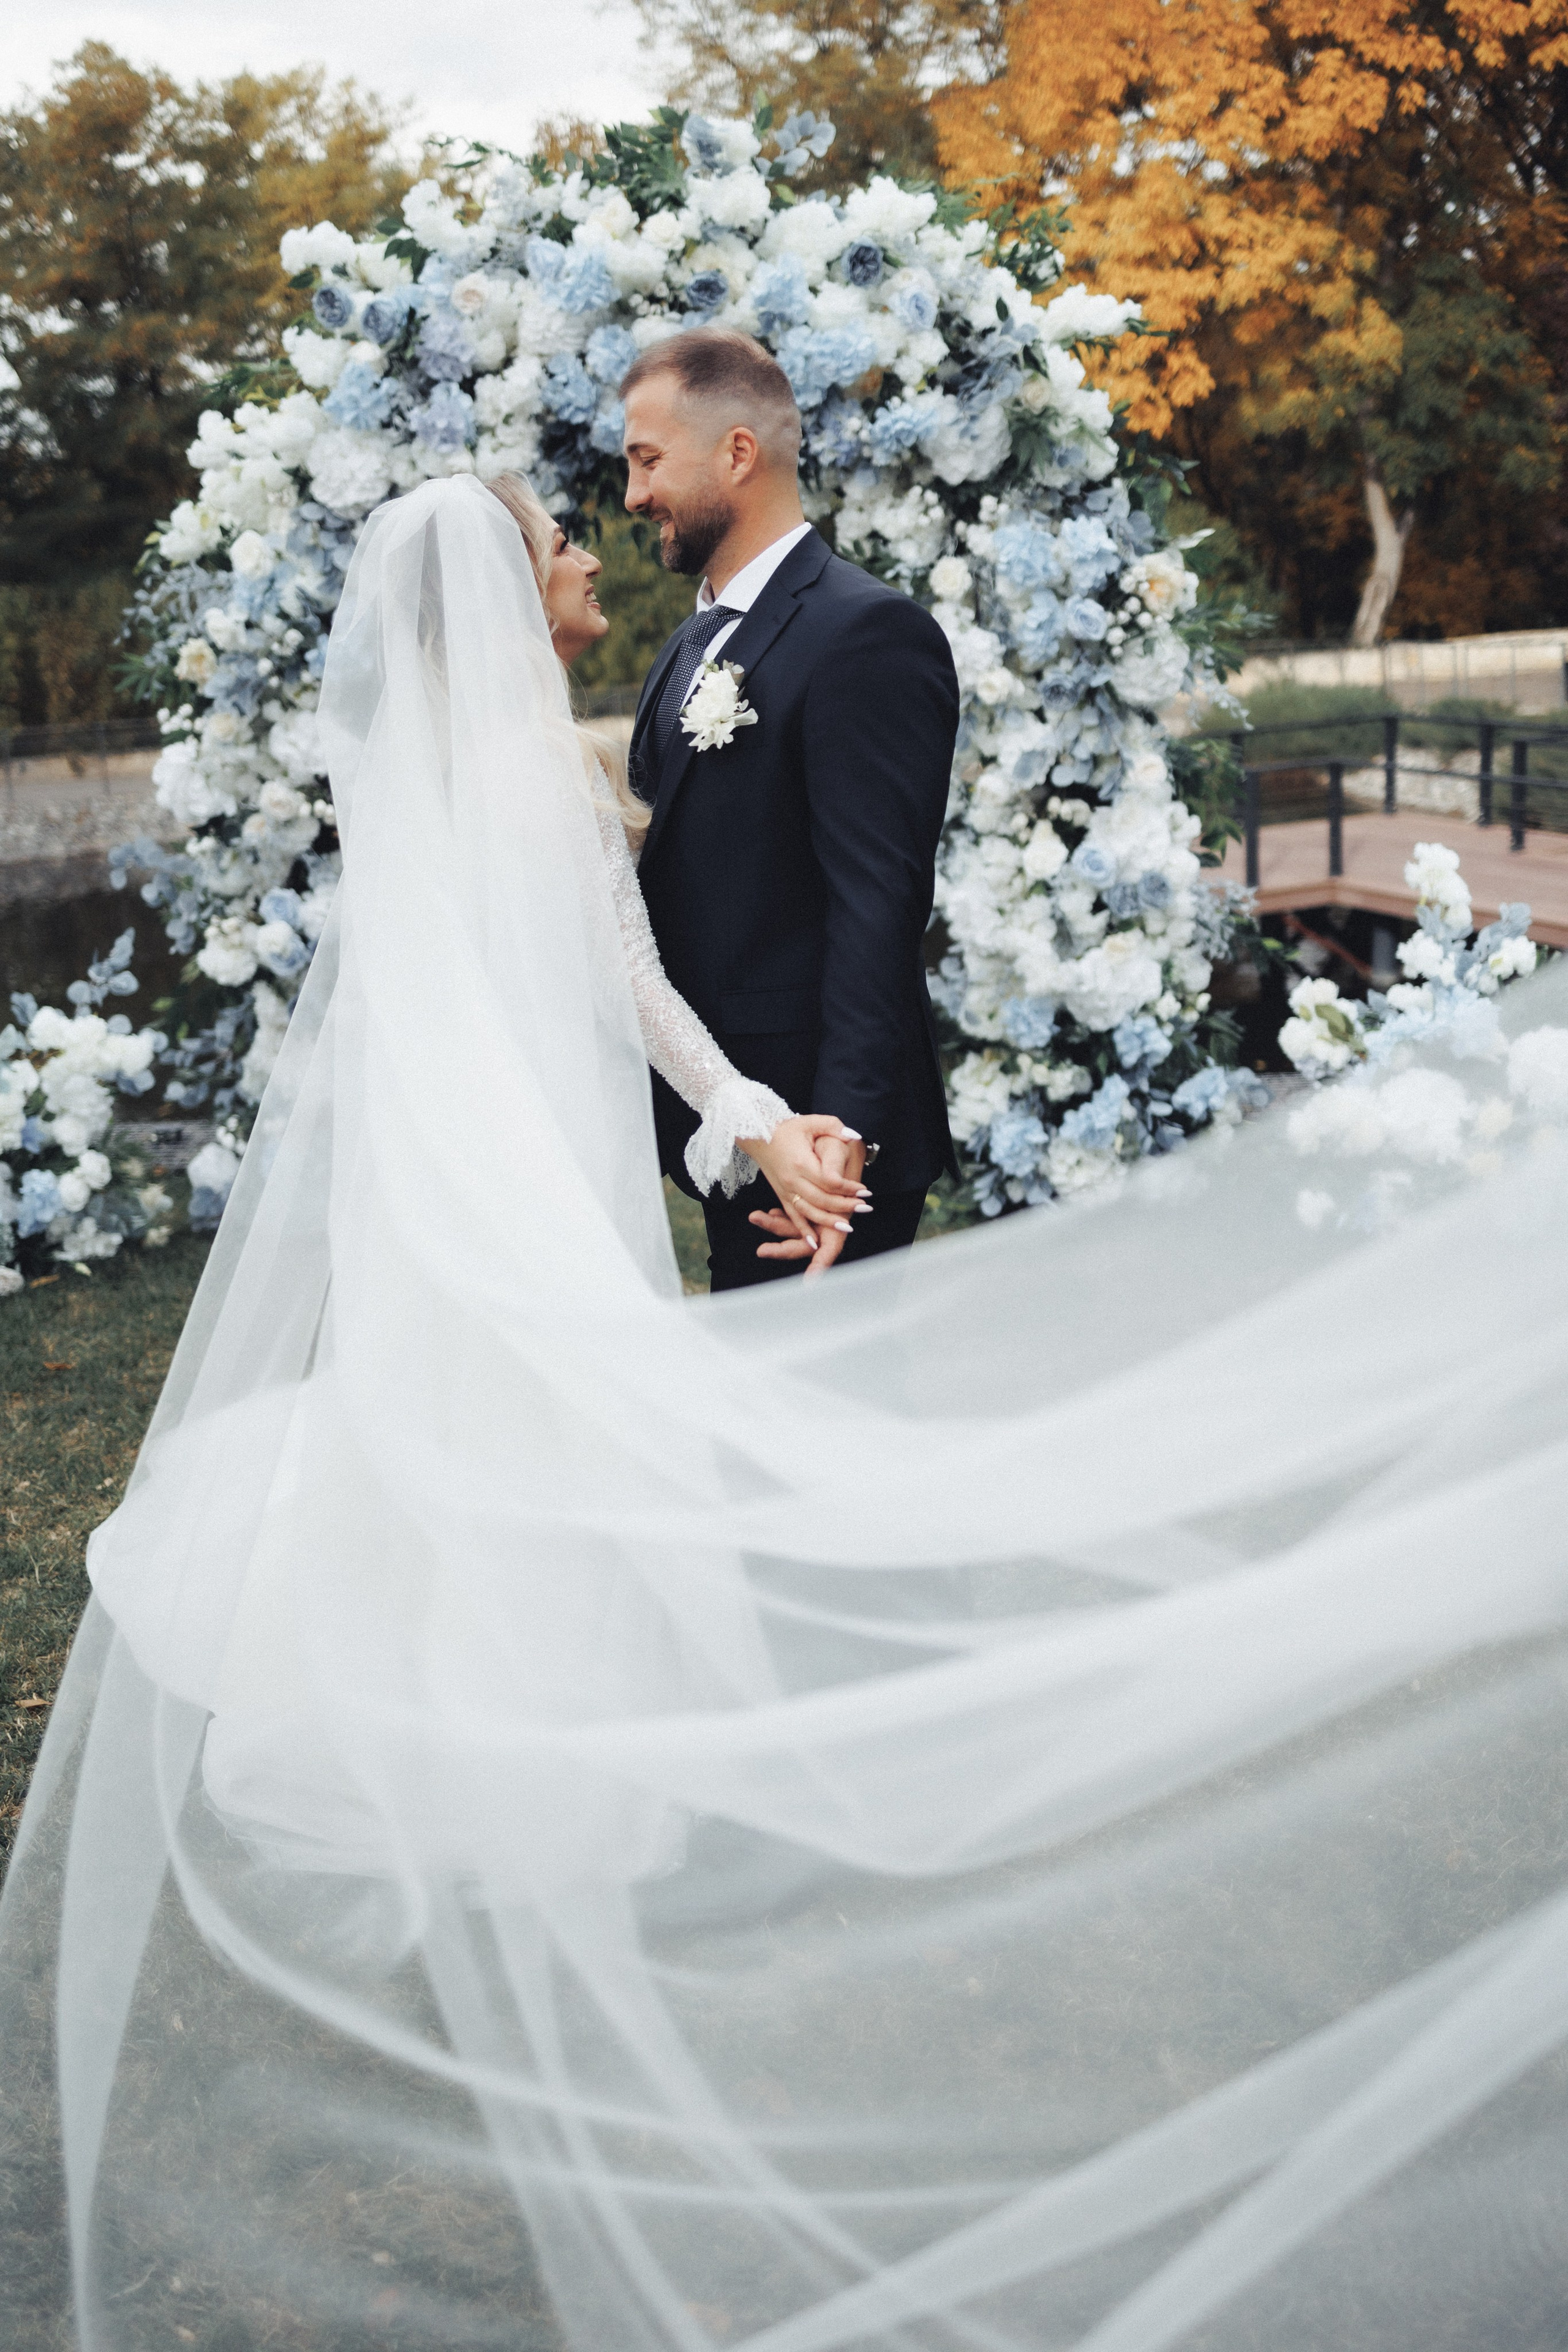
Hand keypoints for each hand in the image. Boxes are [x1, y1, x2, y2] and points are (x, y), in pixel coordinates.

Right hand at [740, 1115, 867, 1257]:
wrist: (758, 1135)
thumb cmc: (786, 1129)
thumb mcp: (810, 1121)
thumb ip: (833, 1126)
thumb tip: (853, 1136)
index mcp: (801, 1162)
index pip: (829, 1181)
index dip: (848, 1188)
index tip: (864, 1190)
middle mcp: (792, 1180)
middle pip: (821, 1200)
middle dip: (845, 1206)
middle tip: (865, 1208)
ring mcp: (786, 1191)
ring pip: (809, 1212)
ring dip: (829, 1221)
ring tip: (848, 1227)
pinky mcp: (782, 1196)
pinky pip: (794, 1217)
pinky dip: (803, 1231)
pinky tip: (814, 1243)